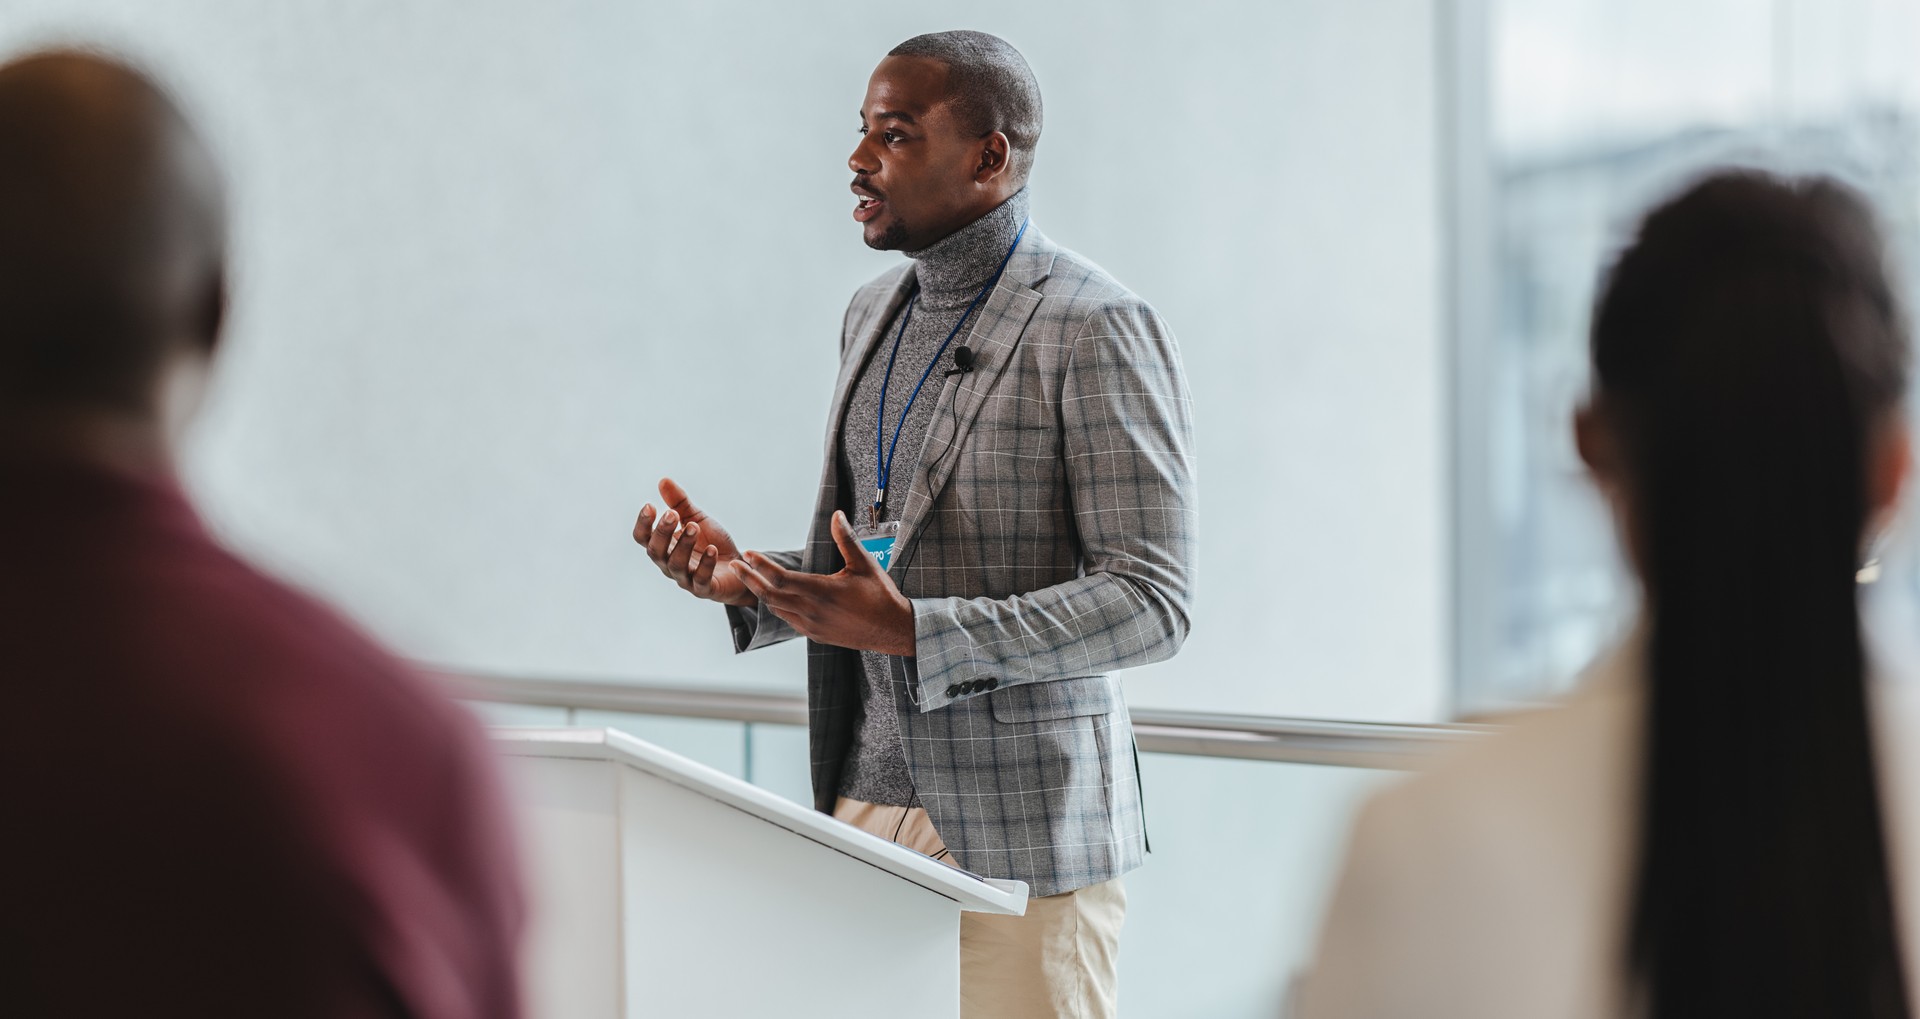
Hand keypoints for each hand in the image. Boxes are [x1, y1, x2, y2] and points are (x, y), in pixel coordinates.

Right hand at [634, 477, 755, 607]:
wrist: (738, 565)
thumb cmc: (711, 542)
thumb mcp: (697, 518)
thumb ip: (680, 503)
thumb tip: (663, 480)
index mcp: (664, 547)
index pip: (644, 538)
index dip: (643, 524)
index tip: (650, 505)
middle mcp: (669, 564)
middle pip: (656, 551)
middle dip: (662, 532)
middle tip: (673, 514)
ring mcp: (686, 579)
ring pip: (676, 565)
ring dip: (684, 544)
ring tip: (694, 527)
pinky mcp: (704, 589)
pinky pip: (700, 579)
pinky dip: (705, 564)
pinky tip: (711, 549)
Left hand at [729, 510, 915, 655]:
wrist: (892, 629)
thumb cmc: (880, 596)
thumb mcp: (865, 563)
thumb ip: (846, 539)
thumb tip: (836, 515)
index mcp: (821, 592)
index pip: (780, 578)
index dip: (761, 565)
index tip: (749, 553)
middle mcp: (812, 611)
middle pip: (769, 596)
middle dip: (750, 579)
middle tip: (736, 565)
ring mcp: (812, 626)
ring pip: (776, 609)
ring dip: (762, 593)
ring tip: (751, 578)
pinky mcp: (815, 635)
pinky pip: (788, 620)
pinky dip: (777, 606)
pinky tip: (775, 597)